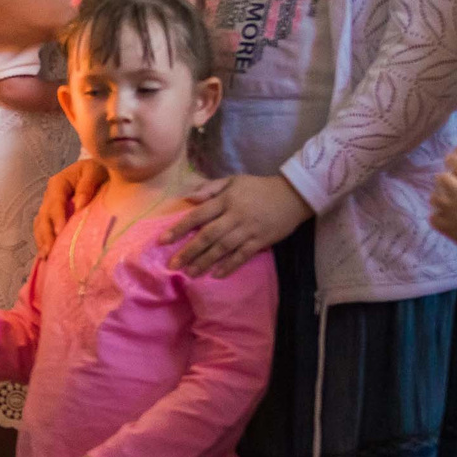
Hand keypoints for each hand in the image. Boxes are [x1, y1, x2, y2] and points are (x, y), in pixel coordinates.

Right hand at [34, 159, 109, 251]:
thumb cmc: (98, 171)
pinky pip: (43, 230)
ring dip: (42, 241)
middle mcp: (50, 196)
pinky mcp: (52, 218)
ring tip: (46, 256)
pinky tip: (45, 256)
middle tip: (50, 251)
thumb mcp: (95, 171)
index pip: (56, 201)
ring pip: (40, 225)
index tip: (61, 232)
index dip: (57, 217)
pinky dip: (43, 242)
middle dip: (47, 234)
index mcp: (59, 183)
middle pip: (44, 216)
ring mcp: (49, 208)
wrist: (97, 173)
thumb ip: (88, 185)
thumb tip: (80, 205)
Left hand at [167, 173, 311, 276]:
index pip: (198, 215)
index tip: (163, 240)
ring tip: (190, 273)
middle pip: (208, 235)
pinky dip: (229, 266)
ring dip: (205, 262)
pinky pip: (242, 256)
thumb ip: (210, 188)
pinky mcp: (260, 241)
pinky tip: (216, 275)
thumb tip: (188, 197)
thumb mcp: (234, 180)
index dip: (179, 228)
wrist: (293, 195)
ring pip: (222, 248)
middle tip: (173, 265)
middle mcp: (235, 216)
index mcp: (226, 200)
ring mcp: (248, 230)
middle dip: (189, 251)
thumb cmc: (259, 188)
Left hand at [428, 155, 456, 255]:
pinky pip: (433, 218)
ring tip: (447, 201)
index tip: (451, 162)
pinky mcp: (449, 227)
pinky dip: (438, 217)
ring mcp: (452, 210)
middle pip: (441, 178)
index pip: (456, 162)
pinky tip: (446, 218)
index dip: (452, 161)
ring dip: (440, 198)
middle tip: (450, 184)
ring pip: (434, 197)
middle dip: (445, 179)